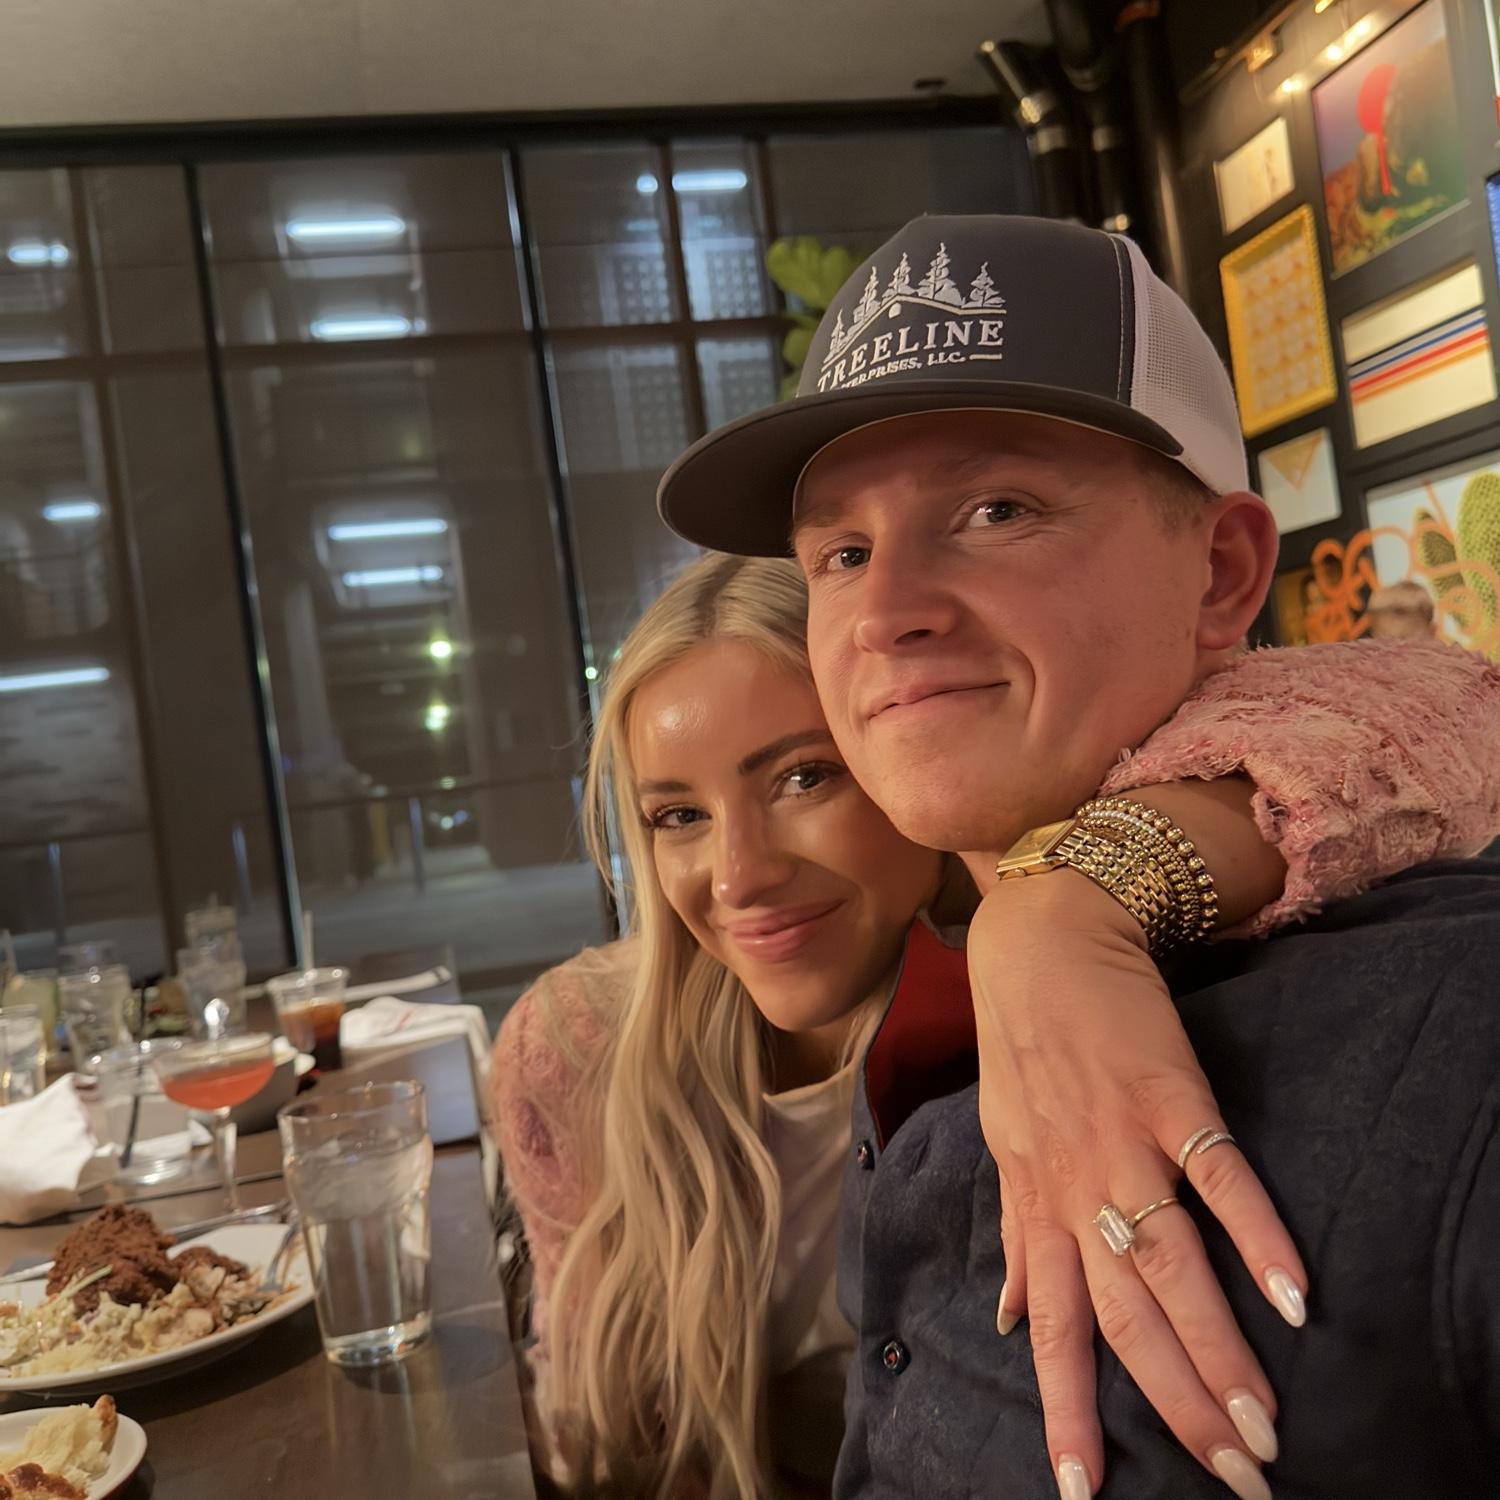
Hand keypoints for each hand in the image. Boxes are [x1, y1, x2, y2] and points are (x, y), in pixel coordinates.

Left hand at [969, 870, 1307, 1499]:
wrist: (1043, 940)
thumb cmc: (1023, 1049)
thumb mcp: (1003, 1145)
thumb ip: (1020, 1234)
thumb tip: (1014, 1316)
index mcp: (1038, 1204)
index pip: (1054, 1329)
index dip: (1066, 1410)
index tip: (1082, 1490)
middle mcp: (1076, 1186)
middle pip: (1126, 1318)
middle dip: (1175, 1406)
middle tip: (1233, 1480)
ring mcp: (1124, 1142)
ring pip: (1173, 1266)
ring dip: (1220, 1351)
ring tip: (1262, 1428)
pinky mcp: (1172, 1096)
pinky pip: (1218, 1176)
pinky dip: (1256, 1236)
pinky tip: (1294, 1297)